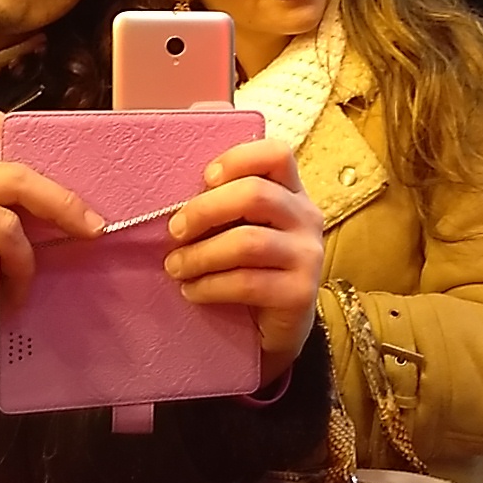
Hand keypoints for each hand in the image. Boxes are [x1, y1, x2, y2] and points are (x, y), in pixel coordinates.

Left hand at [164, 138, 323, 385]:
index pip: (276, 154)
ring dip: (201, 254)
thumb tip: (174, 197)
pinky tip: (192, 291)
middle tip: (174, 231)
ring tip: (175, 266)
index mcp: (292, 192)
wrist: (275, 328)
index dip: (238, 158)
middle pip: (256, 194)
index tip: (204, 178)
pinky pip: (247, 283)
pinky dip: (210, 286)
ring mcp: (308, 255)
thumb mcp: (241, 227)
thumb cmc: (248, 266)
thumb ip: (225, 204)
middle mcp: (307, 217)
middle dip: (205, 210)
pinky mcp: (300, 293)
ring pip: (248, 242)